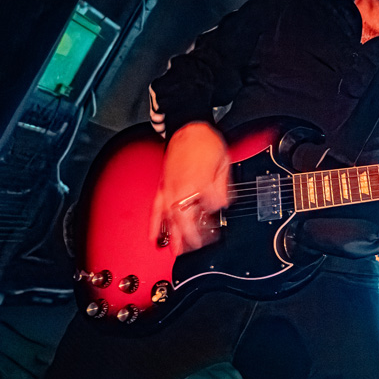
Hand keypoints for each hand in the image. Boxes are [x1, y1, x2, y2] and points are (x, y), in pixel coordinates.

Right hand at [149, 122, 230, 255]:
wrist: (188, 127)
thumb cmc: (206, 143)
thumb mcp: (224, 163)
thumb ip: (222, 187)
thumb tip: (221, 203)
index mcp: (200, 182)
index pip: (208, 207)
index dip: (213, 215)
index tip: (215, 223)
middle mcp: (182, 187)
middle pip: (185, 218)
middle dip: (191, 236)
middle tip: (196, 247)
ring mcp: (170, 187)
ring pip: (170, 217)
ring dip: (173, 236)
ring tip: (176, 251)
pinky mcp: (163, 186)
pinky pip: (156, 208)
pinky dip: (155, 224)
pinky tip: (154, 236)